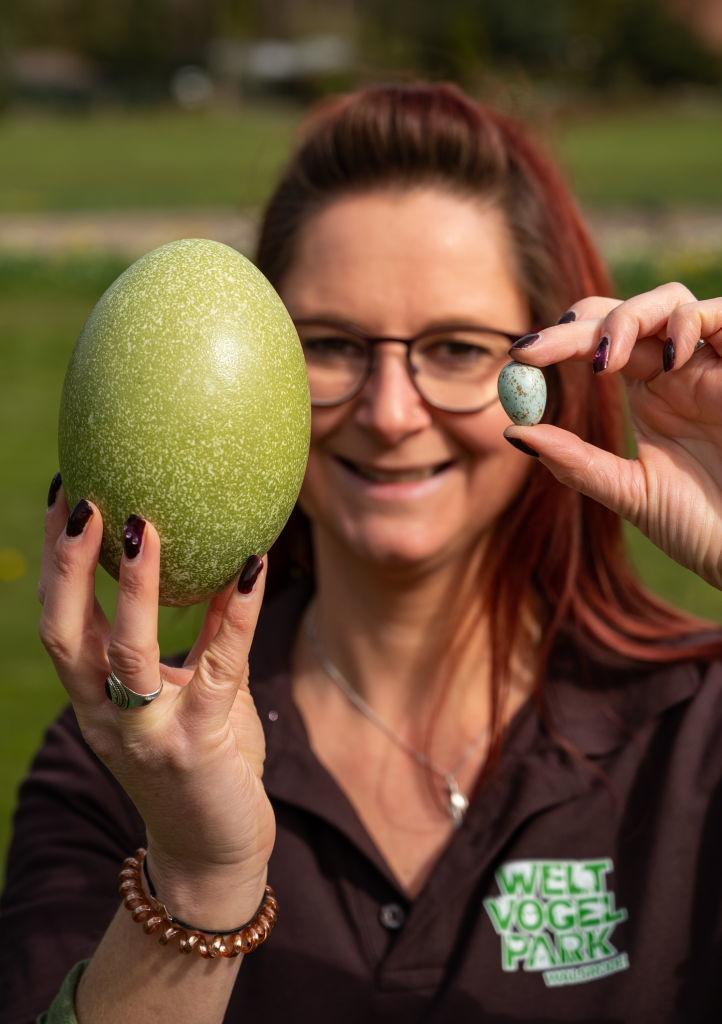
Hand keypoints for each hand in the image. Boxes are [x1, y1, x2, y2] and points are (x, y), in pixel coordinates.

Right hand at [38, 488, 274, 925]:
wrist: (212, 853)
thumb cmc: (200, 762)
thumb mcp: (182, 694)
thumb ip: (190, 640)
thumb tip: (219, 561)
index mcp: (94, 697)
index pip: (58, 620)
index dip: (53, 560)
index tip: (62, 495)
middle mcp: (106, 715)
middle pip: (66, 633)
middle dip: (67, 566)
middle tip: (83, 499)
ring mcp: (149, 733)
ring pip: (126, 653)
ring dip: (134, 588)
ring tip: (143, 527)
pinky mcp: (199, 745)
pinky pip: (218, 667)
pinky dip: (235, 614)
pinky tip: (253, 566)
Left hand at [506, 283, 721, 589]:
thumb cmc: (705, 527)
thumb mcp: (632, 494)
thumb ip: (577, 463)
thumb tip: (515, 431)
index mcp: (652, 392)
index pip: (598, 345)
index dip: (557, 343)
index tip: (517, 358)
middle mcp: (680, 370)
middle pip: (625, 313)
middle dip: (578, 326)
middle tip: (539, 352)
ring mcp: (714, 364)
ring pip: (670, 302)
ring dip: (629, 318)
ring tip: (607, 362)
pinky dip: (690, 322)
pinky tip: (670, 358)